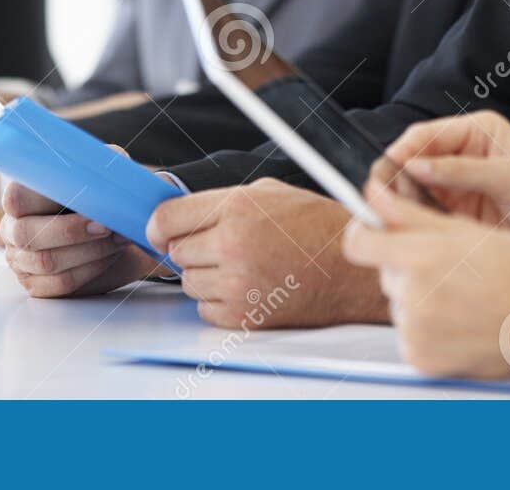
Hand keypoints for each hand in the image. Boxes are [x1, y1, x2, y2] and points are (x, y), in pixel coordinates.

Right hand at [0, 174, 158, 296]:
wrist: (117, 231)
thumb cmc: (105, 196)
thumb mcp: (106, 172)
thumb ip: (104, 167)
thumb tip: (118, 174)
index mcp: (22, 194)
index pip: (15, 199)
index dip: (44, 200)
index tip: (84, 200)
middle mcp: (14, 227)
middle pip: (27, 234)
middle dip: (71, 231)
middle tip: (107, 225)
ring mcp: (21, 258)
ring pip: (46, 262)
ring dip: (90, 251)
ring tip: (118, 238)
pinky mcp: (36, 284)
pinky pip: (60, 283)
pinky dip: (91, 269)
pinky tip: (109, 255)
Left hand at [145, 178, 386, 328]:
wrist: (350, 270)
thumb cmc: (316, 227)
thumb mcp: (268, 193)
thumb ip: (221, 201)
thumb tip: (181, 213)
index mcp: (237, 208)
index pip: (165, 219)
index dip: (159, 226)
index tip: (161, 231)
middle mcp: (232, 246)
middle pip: (175, 252)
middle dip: (192, 248)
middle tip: (221, 246)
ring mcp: (237, 284)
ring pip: (188, 282)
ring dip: (205, 275)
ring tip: (240, 266)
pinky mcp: (244, 316)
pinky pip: (205, 309)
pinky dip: (218, 301)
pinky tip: (246, 287)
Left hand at [342, 180, 509, 379]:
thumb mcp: (463, 229)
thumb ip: (407, 213)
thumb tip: (371, 192)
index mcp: (419, 258)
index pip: (357, 244)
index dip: (364, 233)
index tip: (374, 232)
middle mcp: (412, 297)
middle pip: (384, 274)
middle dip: (406, 267)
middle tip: (446, 267)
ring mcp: (415, 333)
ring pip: (398, 305)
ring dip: (418, 299)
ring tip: (460, 296)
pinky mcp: (422, 360)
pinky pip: (408, 337)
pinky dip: (426, 330)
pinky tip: (459, 321)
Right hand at [373, 111, 509, 268]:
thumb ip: (462, 171)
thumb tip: (414, 166)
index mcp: (478, 133)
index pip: (424, 136)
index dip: (399, 154)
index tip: (381, 176)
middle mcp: (464, 157)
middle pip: (412, 164)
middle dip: (393, 184)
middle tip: (379, 209)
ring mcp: (460, 190)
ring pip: (414, 194)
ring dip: (401, 208)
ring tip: (393, 226)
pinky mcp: (461, 220)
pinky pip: (427, 219)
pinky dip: (415, 227)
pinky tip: (412, 238)